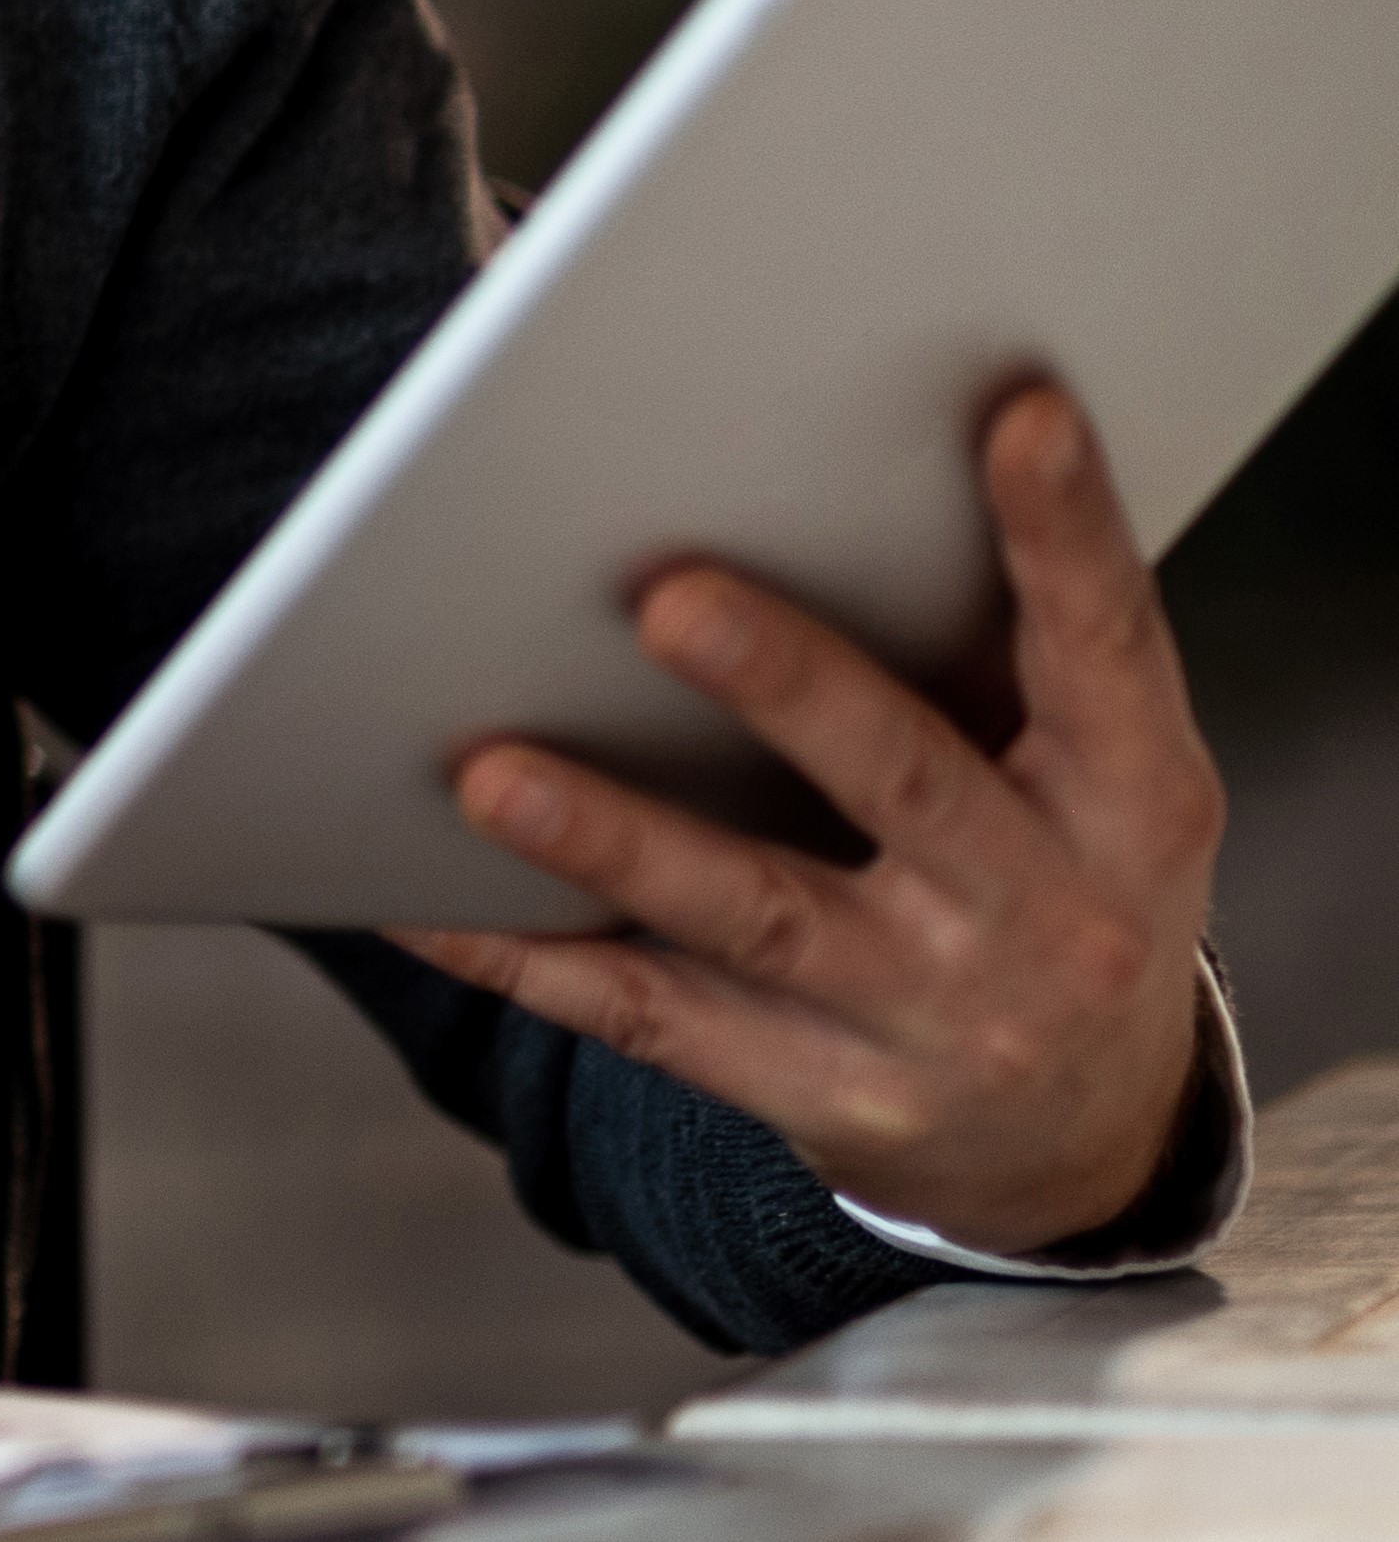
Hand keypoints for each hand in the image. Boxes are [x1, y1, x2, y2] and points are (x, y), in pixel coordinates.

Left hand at [392, 380, 1223, 1254]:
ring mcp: (938, 1015)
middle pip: (905, 777)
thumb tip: (829, 464)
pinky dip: (526, 954)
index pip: (1106, 644)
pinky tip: (417, 897)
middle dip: (789, 686)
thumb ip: (1001, 652)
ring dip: (615, 840)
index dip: (1067, 532)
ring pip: (755, 914)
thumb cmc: (1055, 884)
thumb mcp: (1092, 783)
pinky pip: (651, 1016)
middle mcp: (1050, 912)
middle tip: (667, 596)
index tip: (1018, 413)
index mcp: (1131, 797)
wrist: (1085, 1134)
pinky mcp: (829, 1096)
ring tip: (489, 773)